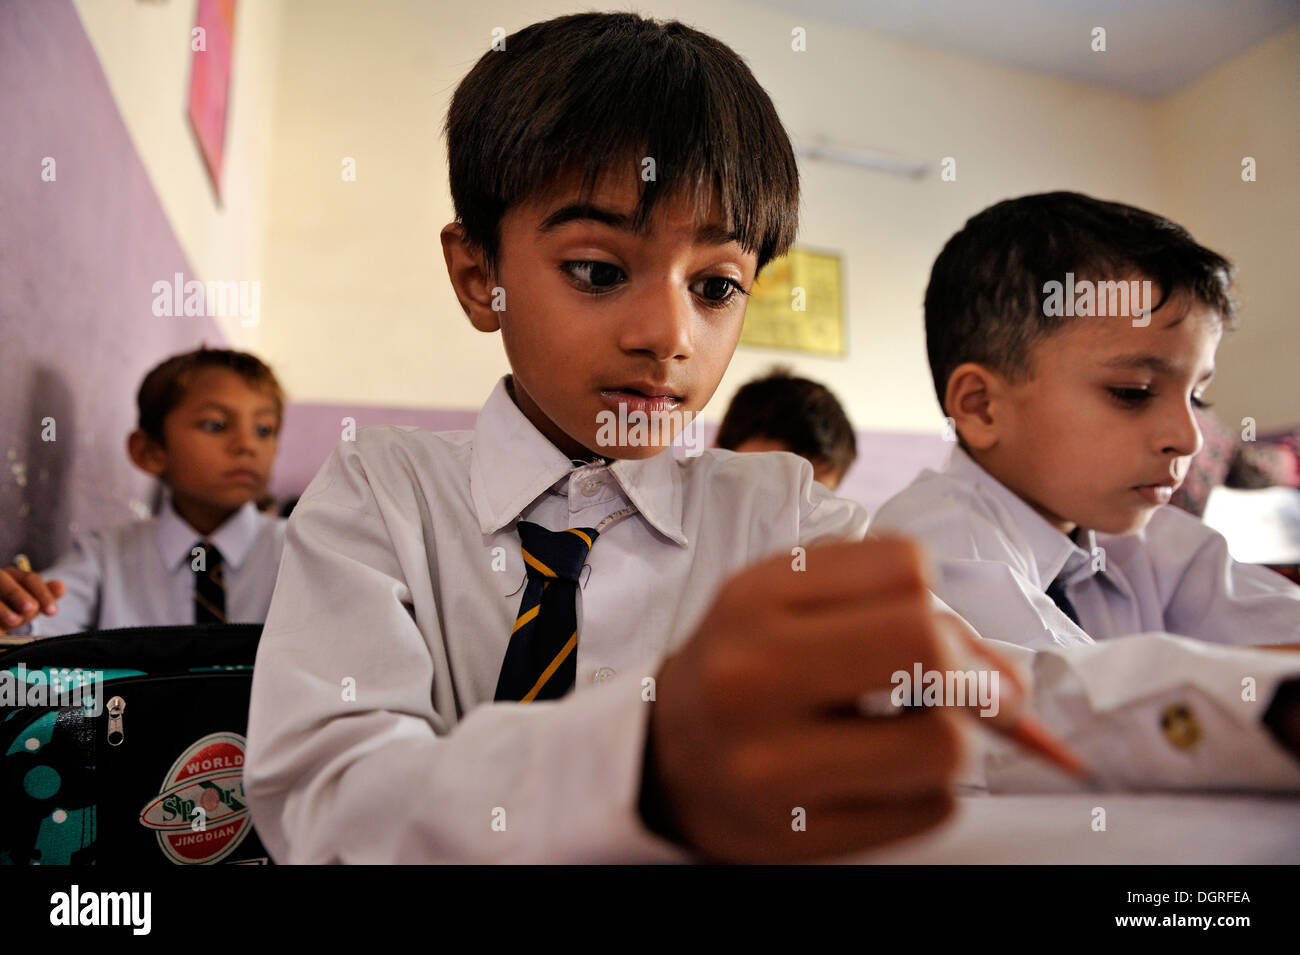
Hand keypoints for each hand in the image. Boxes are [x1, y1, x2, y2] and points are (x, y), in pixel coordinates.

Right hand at [0, 565, 64, 633]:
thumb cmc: (12, 610)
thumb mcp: (28, 606)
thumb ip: (43, 596)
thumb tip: (61, 587)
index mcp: (12, 576)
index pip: (29, 580)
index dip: (43, 594)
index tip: (52, 611)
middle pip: (4, 580)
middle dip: (18, 595)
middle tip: (30, 609)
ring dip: (2, 608)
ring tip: (13, 620)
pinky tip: (0, 629)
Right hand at [643, 537, 964, 862]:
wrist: (661, 758)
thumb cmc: (744, 667)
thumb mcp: (790, 604)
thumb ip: (898, 610)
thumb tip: (1012, 682)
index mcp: (754, 600)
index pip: (907, 568)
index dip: (933, 599)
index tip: (921, 626)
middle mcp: (753, 677)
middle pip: (928, 647)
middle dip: (964, 668)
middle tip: (948, 686)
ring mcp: (771, 765)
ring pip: (944, 743)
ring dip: (951, 736)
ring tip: (908, 731)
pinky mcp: (796, 837)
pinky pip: (929, 810)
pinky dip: (928, 789)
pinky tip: (881, 774)